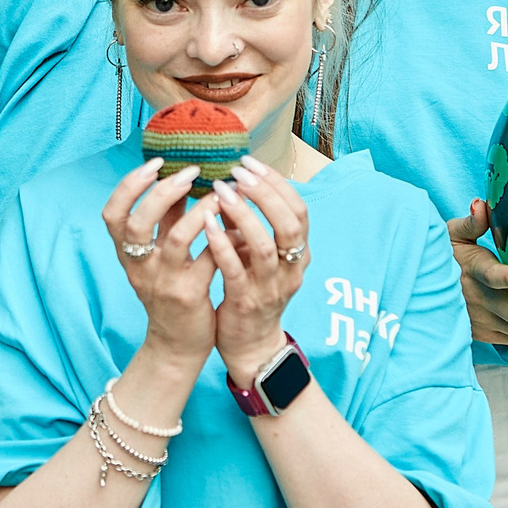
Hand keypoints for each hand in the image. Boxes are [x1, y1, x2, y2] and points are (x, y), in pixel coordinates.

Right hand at [100, 159, 218, 367]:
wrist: (177, 343)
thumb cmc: (170, 289)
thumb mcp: (159, 255)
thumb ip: (165, 220)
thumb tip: (177, 175)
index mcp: (127, 253)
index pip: (112, 215)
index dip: (128, 186)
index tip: (154, 164)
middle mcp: (139, 267)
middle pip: (138, 223)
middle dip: (164, 192)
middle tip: (191, 172)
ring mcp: (163, 283)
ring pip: (177, 239)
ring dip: (200, 211)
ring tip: (220, 195)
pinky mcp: (190, 296)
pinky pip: (209, 259)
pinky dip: (224, 239)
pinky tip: (239, 226)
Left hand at [210, 156, 311, 377]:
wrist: (251, 345)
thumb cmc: (253, 292)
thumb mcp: (263, 257)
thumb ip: (258, 226)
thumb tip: (239, 183)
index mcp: (298, 254)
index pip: (299, 210)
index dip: (277, 184)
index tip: (251, 163)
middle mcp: (291, 269)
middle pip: (290, 223)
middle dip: (264, 193)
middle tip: (237, 171)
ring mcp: (271, 288)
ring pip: (265, 245)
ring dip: (243, 214)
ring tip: (220, 191)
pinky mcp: (246, 303)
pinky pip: (236, 270)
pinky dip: (222, 244)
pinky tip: (207, 224)